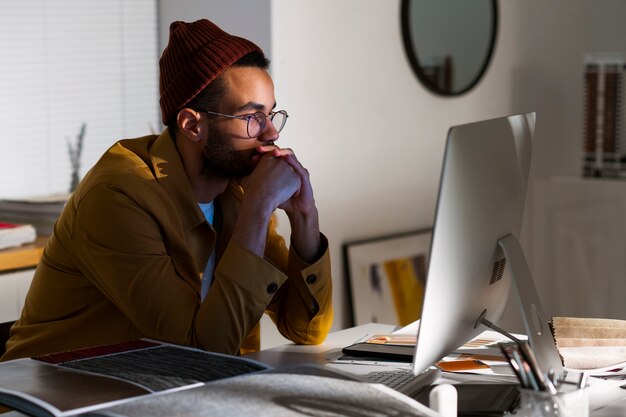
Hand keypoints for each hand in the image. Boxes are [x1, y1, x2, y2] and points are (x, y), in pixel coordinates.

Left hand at [252, 145, 320, 261]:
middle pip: (279, 151)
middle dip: (270, 149)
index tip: (253, 155)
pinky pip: (299, 166)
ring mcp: (297, 168)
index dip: (262, 152)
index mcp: (279, 165)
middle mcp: (288, 164)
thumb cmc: (281, 198)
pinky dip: (293, 162)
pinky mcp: (303, 176)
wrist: (295, 208)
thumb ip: (253, 182)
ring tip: (274, 153)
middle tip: (260, 149)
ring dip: (282, 152)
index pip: (270, 153)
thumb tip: (235, 179)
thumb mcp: (264, 189)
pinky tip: (287, 159)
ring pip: (290, 154)